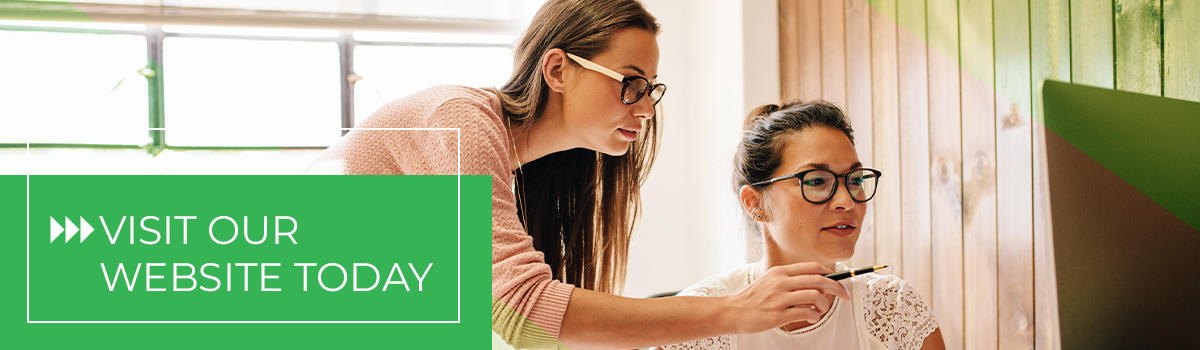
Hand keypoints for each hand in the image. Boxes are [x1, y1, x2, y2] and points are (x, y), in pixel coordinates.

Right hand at [717, 262, 850, 333]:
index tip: (839, 282)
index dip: (830, 274)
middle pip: (819, 280)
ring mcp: (780, 299)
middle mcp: (781, 282)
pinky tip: (810, 317)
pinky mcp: (778, 315)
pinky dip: (814, 316)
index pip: (813, 268)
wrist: (732, 311)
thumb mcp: (770, 281)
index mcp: (781, 272)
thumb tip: (817, 283)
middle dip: (837, 288)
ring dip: (824, 305)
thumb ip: (790, 280)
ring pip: (815, 297)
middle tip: (845, 295)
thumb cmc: (753, 298)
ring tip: (821, 310)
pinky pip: (806, 313)